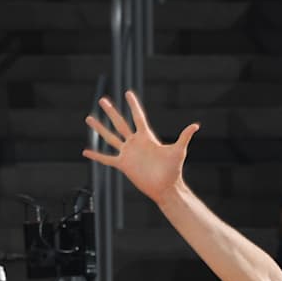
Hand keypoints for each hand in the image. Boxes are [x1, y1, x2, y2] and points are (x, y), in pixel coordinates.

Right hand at [84, 90, 200, 203]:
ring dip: (99, 128)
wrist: (166, 187)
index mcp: (147, 137)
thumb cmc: (173, 170)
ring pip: (110, 137)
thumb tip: (195, 125)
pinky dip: (96, 155)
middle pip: (120, 123)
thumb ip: (184, 137)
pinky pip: (107, 159)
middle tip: (102, 100)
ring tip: (89, 118)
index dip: (133, 105)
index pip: (138, 117)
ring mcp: (128, 153)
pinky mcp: (123, 165)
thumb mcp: (178, 151)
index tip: (128, 93)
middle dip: (111, 111)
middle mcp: (135, 143)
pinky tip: (86, 151)